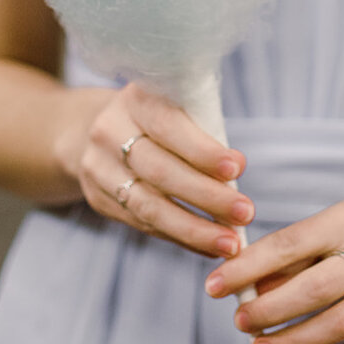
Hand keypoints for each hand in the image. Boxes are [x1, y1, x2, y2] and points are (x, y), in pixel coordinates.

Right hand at [59, 82, 254, 257]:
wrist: (102, 128)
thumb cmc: (159, 117)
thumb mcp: (176, 106)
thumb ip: (202, 130)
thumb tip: (236, 167)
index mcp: (136, 98)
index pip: (168, 126)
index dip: (202, 151)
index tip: (237, 169)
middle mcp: (109, 131)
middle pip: (160, 171)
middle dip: (207, 196)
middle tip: (245, 212)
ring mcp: (98, 167)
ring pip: (149, 206)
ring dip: (195, 229)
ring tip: (230, 243)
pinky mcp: (98, 198)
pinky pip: (143, 224)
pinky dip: (180, 237)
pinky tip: (208, 245)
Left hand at [204, 195, 343, 343]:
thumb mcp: (337, 222)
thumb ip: (297, 251)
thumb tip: (250, 285)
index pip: (292, 243)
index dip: (250, 267)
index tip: (215, 284)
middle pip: (317, 288)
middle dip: (271, 309)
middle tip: (240, 321)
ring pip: (339, 323)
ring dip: (294, 340)